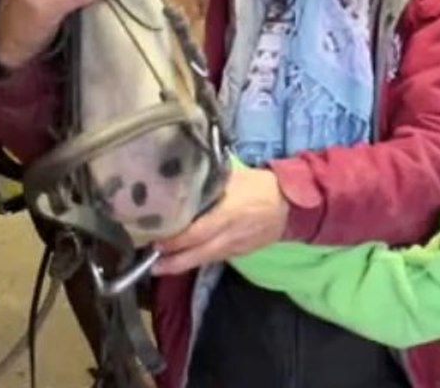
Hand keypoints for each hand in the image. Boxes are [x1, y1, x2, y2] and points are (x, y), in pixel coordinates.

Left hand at [152, 167, 289, 274]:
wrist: (289, 205)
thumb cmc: (259, 186)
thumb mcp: (234, 176)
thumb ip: (209, 178)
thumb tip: (183, 173)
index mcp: (227, 214)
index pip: (195, 232)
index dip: (174, 239)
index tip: (154, 238)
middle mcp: (228, 235)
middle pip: (196, 254)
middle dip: (171, 261)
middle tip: (150, 262)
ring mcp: (234, 247)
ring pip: (203, 260)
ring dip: (180, 264)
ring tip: (159, 266)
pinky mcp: (238, 253)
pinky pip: (214, 258)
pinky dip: (197, 260)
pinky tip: (184, 259)